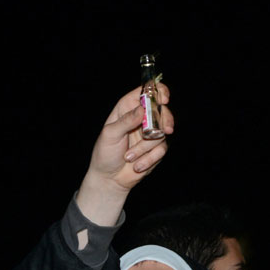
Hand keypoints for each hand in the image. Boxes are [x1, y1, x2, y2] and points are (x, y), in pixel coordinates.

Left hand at [75, 84, 172, 225]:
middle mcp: (141, 118)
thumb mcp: (110, 134)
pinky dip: (148, 159)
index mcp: (128, 108)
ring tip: (128, 157)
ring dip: (145, 148)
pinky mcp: (156, 148)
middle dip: (163, 120)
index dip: (157, 91)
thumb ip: (126, 120)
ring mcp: (151, 133)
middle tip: (165, 129)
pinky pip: (161, 149)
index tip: (163, 99)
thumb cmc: (105, 153)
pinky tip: (137, 166)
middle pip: (161, 110)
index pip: (146, 91)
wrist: (109, 178)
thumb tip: (142, 109)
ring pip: (162, 132)